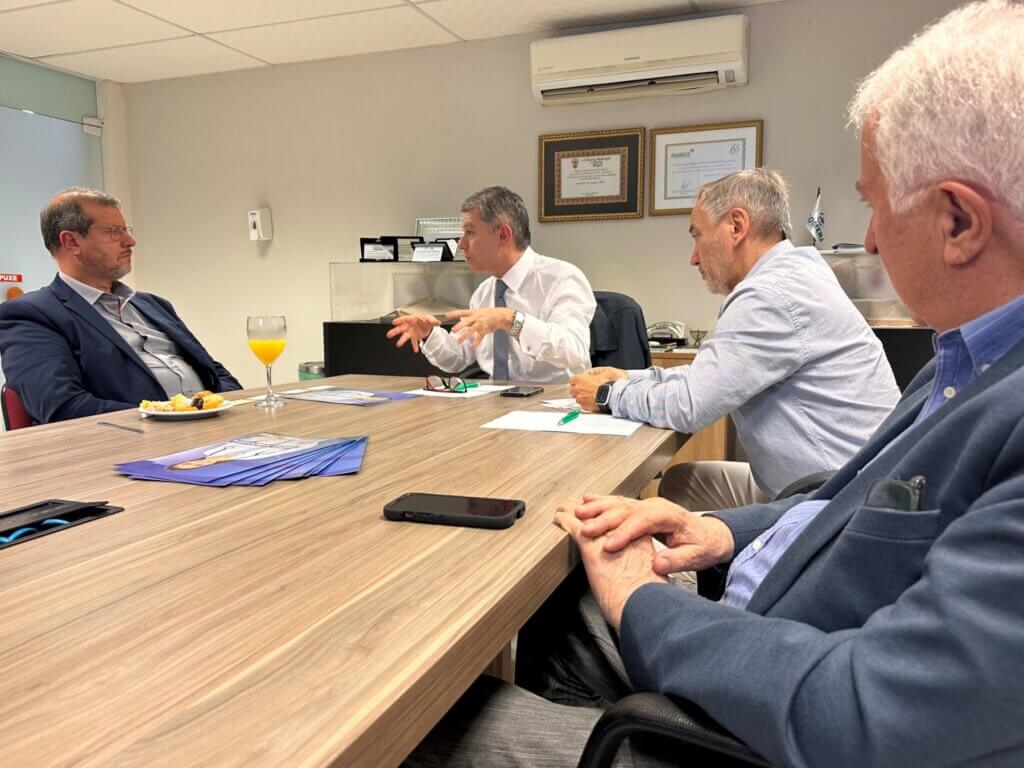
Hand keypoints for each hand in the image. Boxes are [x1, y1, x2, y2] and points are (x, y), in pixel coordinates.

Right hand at [386, 314, 440, 352]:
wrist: (428, 325)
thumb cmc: (426, 320)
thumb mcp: (430, 318)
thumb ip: (433, 321)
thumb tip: (437, 322)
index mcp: (412, 319)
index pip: (405, 319)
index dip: (399, 320)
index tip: (394, 322)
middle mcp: (410, 325)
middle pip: (401, 328)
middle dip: (395, 331)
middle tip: (389, 334)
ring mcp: (411, 331)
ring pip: (404, 336)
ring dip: (401, 340)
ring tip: (398, 344)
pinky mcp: (414, 336)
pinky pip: (413, 341)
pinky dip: (415, 345)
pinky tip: (416, 349)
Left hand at [445, 308, 514, 348]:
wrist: (501, 316)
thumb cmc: (490, 314)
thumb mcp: (479, 312)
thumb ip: (470, 317)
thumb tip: (461, 320)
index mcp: (474, 312)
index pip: (462, 312)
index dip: (454, 313)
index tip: (446, 315)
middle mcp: (476, 317)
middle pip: (466, 321)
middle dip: (459, 326)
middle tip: (453, 330)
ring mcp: (481, 324)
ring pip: (472, 330)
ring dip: (465, 336)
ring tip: (459, 341)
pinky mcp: (485, 330)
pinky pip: (480, 337)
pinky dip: (476, 343)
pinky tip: (473, 347)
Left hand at [554, 501, 667, 631]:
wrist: (643, 603)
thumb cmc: (649, 597)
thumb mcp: (654, 574)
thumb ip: (645, 567)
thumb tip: (642, 574)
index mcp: (640, 538)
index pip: (623, 519)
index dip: (611, 516)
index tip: (604, 516)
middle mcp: (622, 533)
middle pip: (604, 512)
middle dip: (592, 508)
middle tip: (581, 506)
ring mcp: (605, 537)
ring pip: (586, 515)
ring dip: (574, 510)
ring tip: (565, 508)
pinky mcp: (589, 546)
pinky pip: (572, 525)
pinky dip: (563, 520)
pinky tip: (558, 518)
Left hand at [569, 367, 626, 411]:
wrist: (610, 396)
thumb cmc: (606, 385)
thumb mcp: (602, 372)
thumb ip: (594, 372)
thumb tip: (592, 373)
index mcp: (579, 379)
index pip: (572, 380)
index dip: (577, 381)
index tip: (580, 382)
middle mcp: (577, 389)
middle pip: (572, 389)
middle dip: (577, 389)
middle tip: (585, 389)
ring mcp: (579, 398)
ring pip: (577, 397)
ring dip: (581, 396)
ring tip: (590, 396)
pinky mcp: (583, 405)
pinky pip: (581, 404)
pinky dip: (585, 403)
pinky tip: (592, 401)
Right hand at [573, 494, 734, 574]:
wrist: (711, 536)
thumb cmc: (704, 546)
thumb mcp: (696, 557)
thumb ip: (677, 560)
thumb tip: (658, 564)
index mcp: (670, 516)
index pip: (643, 521)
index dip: (624, 533)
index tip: (609, 546)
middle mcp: (656, 506)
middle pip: (626, 509)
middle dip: (604, 518)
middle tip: (585, 529)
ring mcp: (647, 505)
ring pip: (619, 503)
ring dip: (598, 507)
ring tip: (578, 512)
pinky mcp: (640, 509)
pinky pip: (618, 503)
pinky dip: (601, 502)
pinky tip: (586, 502)